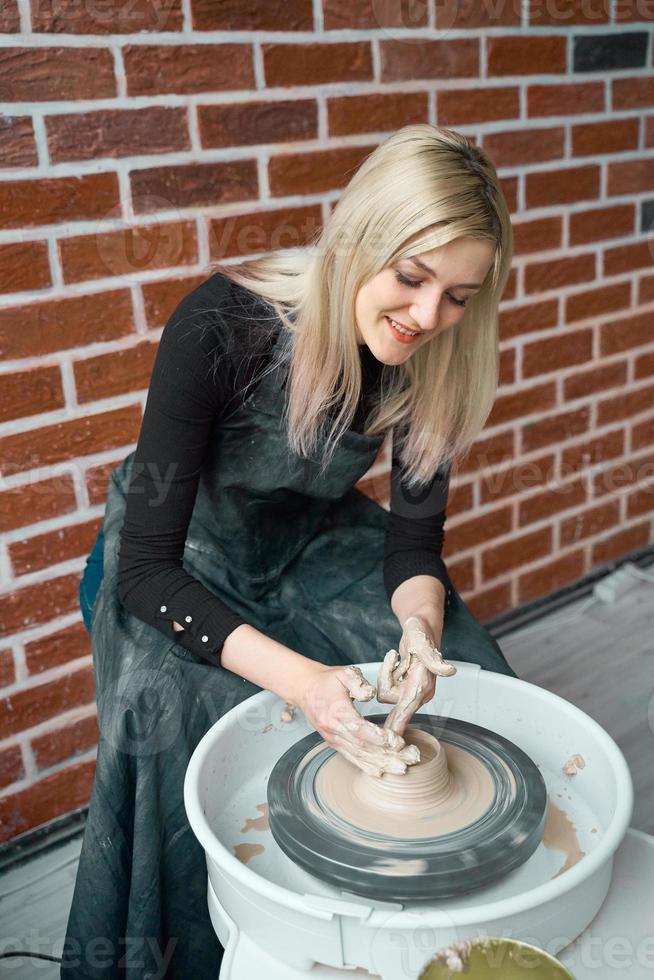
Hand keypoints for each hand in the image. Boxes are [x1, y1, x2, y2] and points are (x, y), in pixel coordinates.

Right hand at [296, 663, 419, 776]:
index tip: (397, 742)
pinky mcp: (334, 743)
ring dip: (381, 764)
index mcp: (337, 712)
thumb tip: (370, 694)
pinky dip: (366, 766)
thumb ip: (358, 682)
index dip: (378, 738)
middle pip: (363, 747)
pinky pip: (351, 757)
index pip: (359, 729)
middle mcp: (334, 729)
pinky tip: (380, 772)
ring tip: (401, 768)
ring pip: (358, 756)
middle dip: (388, 755)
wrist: (305, 689)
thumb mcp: (343, 673)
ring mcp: (333, 739)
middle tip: (410, 758)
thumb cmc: (326, 681)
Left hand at [377, 615, 456, 736]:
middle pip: (388, 697)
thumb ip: (435, 660)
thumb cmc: (421, 632)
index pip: (407, 708)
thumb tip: (450, 671)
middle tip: (401, 659)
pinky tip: (398, 660)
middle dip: (388, 677)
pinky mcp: (405, 687)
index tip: (390, 741)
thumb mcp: (423, 643)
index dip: (398, 723)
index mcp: (423, 686)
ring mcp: (411, 691)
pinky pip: (387, 685)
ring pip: (385, 691)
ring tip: (400, 657)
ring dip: (388, 671)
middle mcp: (418, 693)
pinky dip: (389, 671)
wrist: (419, 626)